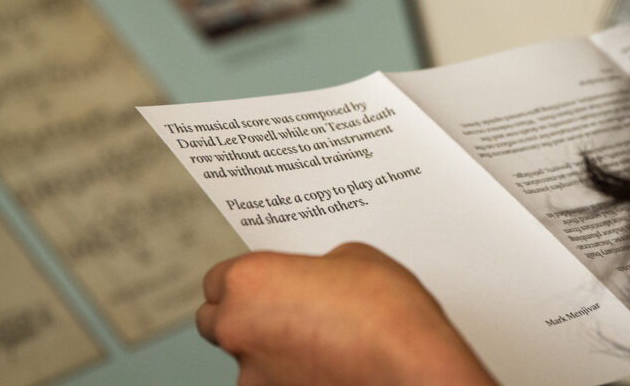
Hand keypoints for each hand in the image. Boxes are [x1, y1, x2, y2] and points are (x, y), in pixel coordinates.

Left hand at [196, 243, 496, 385]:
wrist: (413, 368)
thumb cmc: (387, 310)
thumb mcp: (353, 257)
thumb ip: (316, 266)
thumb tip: (312, 281)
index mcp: (250, 283)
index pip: (218, 278)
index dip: (247, 278)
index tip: (269, 279)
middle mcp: (238, 331)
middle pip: (217, 319)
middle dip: (245, 313)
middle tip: (286, 305)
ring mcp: (254, 377)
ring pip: (247, 358)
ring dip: (271, 347)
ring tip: (322, 338)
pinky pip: (275, 382)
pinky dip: (293, 374)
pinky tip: (329, 363)